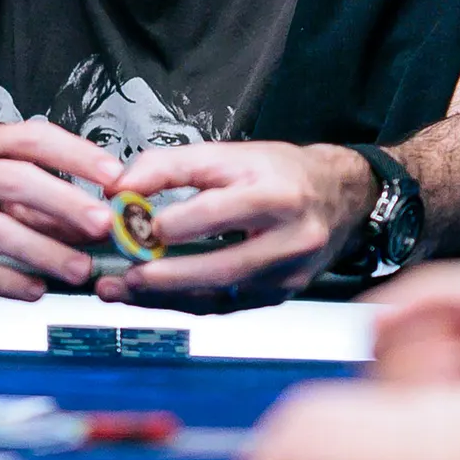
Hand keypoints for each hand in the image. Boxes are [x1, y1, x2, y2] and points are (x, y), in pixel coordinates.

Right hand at [0, 121, 121, 301]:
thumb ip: (29, 193)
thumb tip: (90, 217)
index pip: (31, 138)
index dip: (74, 153)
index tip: (114, 173)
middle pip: (13, 180)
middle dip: (63, 201)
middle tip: (103, 223)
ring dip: (41, 250)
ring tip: (80, 270)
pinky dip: (3, 280)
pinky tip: (34, 291)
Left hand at [92, 140, 373, 307]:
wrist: (339, 197)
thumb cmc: (280, 172)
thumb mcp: (230, 154)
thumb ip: (172, 166)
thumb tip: (120, 186)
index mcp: (276, 194)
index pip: (220, 212)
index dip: (175, 223)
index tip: (135, 226)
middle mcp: (290, 239)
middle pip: (224, 267)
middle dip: (169, 277)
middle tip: (125, 276)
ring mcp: (288, 276)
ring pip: (222, 296)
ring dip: (168, 298)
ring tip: (123, 290)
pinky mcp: (280, 297)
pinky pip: (227, 306)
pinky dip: (186, 303)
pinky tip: (153, 297)